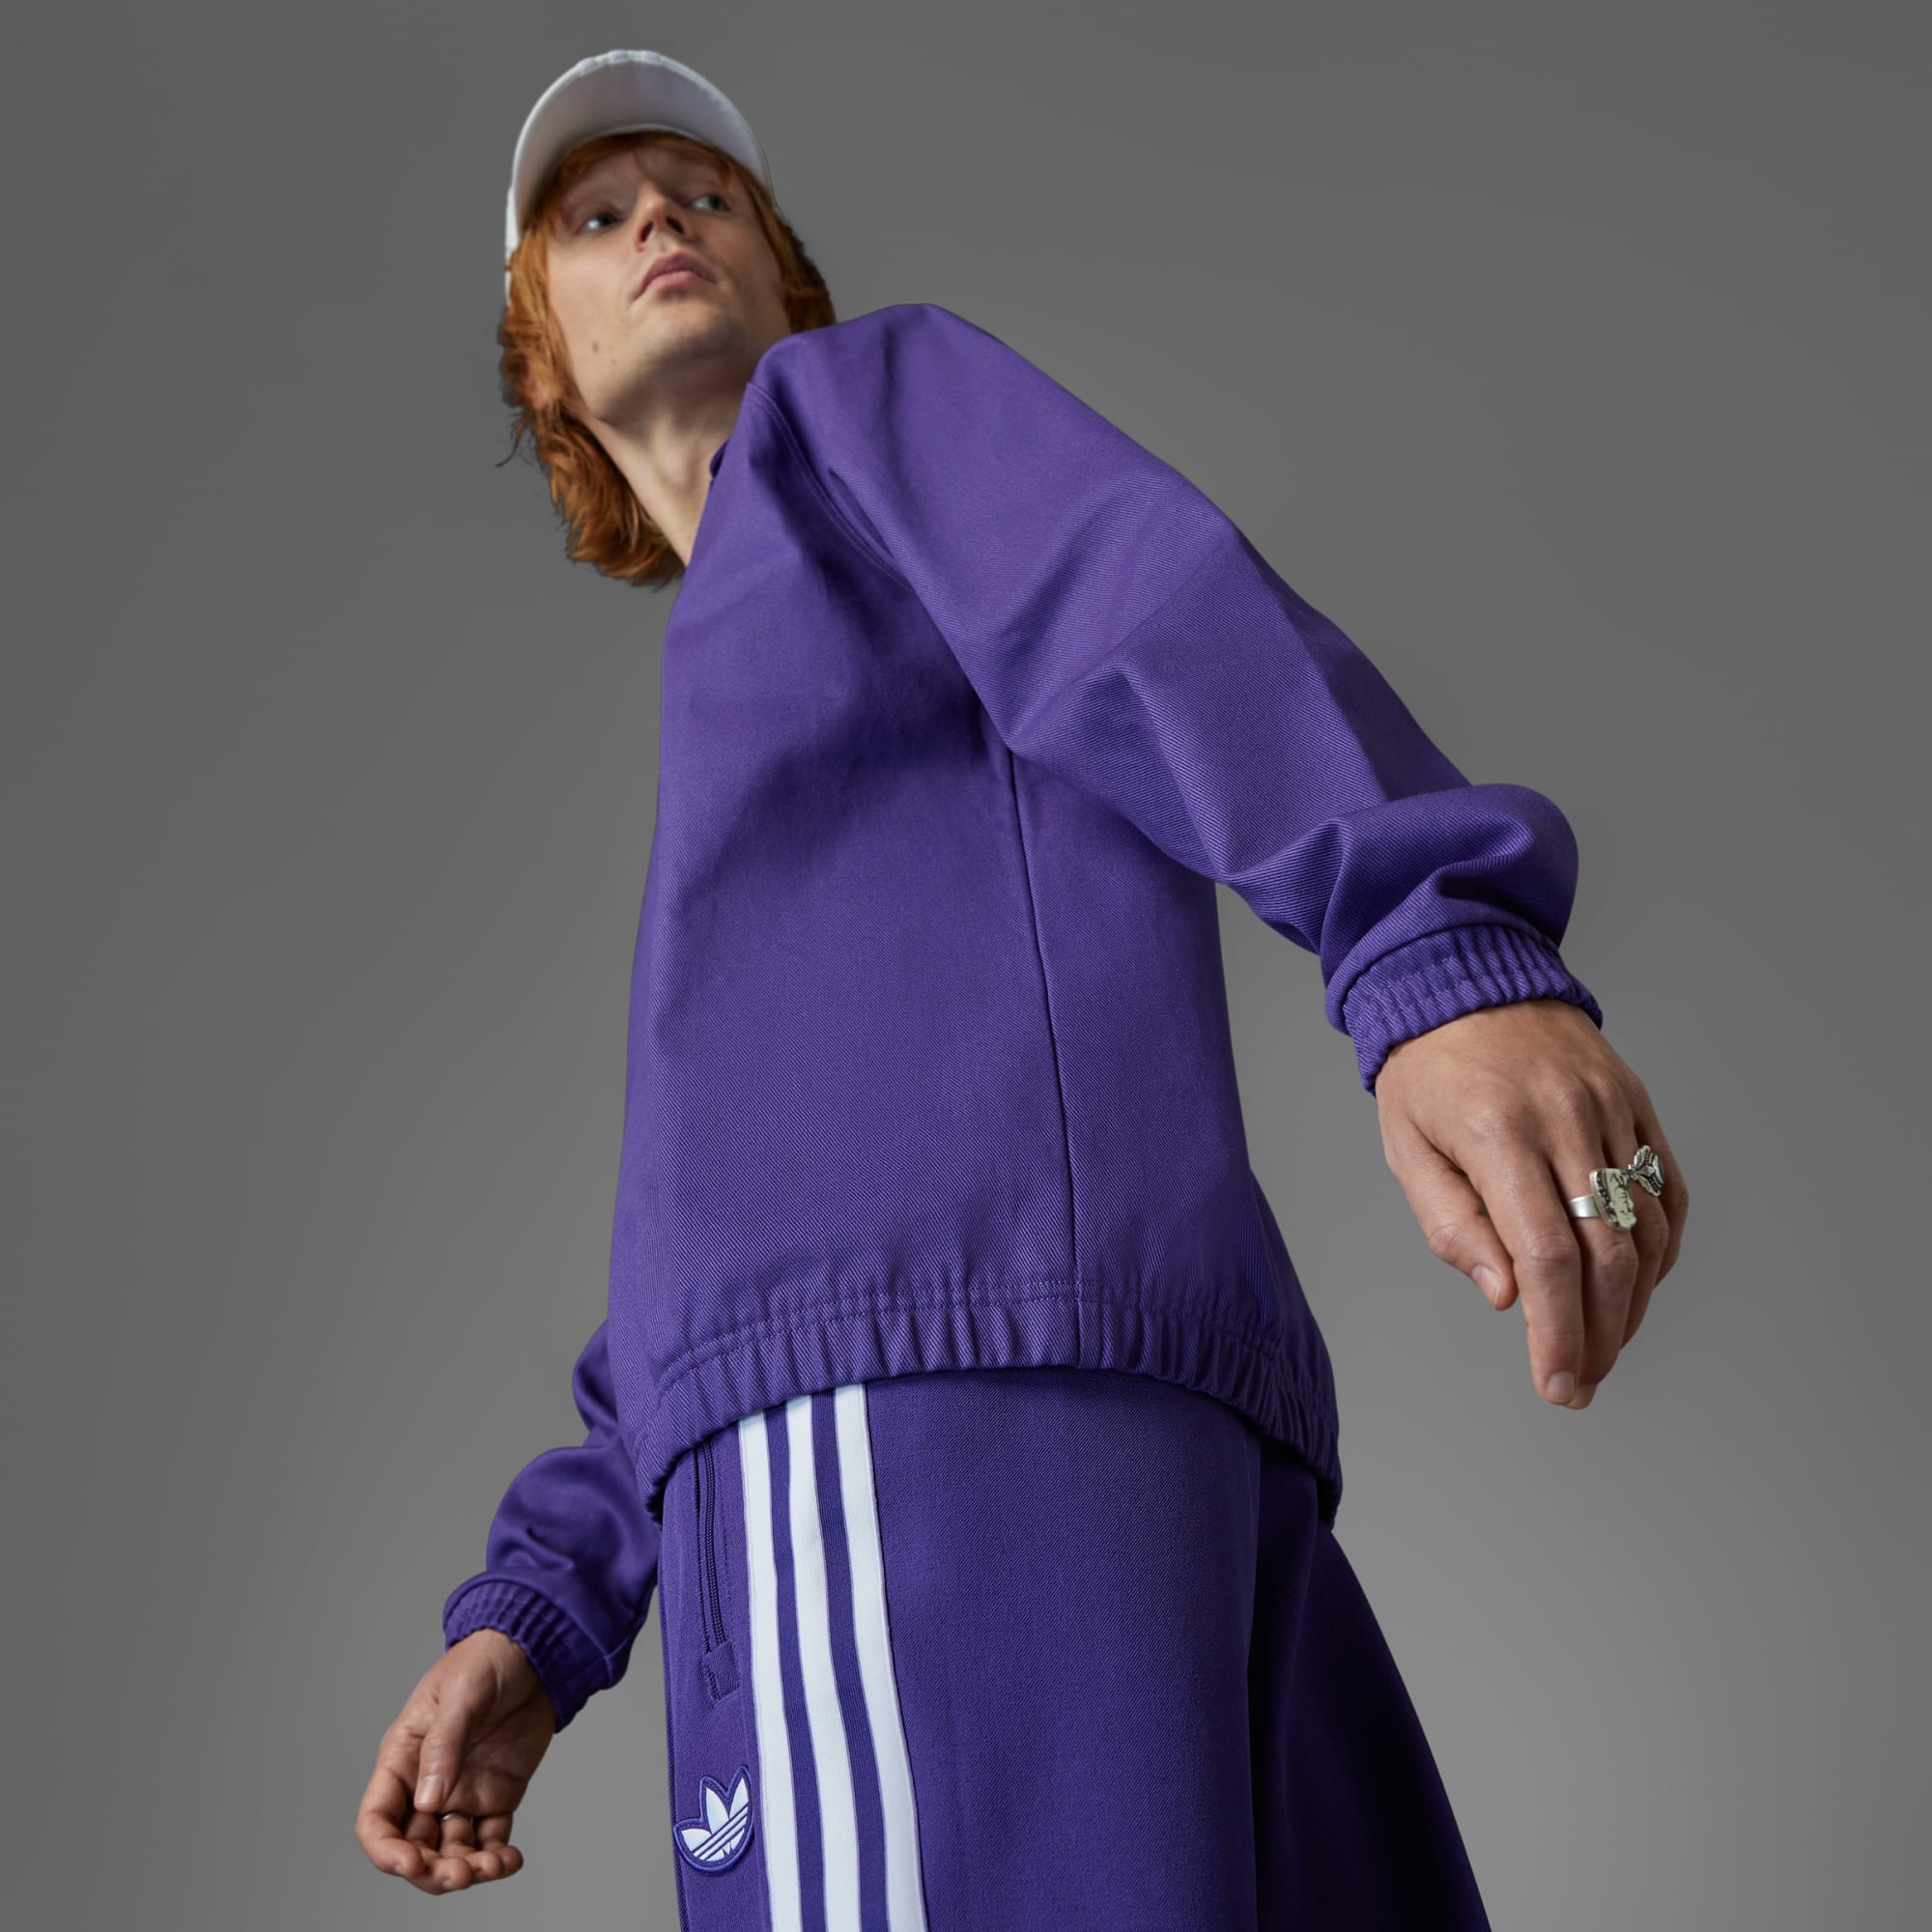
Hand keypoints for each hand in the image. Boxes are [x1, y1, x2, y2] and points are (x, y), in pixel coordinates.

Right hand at [353, 1629, 557, 1893]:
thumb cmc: (485, 1660)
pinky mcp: (496, 1795)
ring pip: (452, 1851)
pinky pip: (490, 1838)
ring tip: (494, 1866)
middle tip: (462, 1874)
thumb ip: (443, 1745)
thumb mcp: (461, 1694)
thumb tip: (427, 1800)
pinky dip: (497, 1857)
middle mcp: (426, 1784)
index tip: (412, 1863)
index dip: (386, 1851)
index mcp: (402, 1759)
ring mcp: (462, 1793)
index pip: (377, 1820)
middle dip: (432, 1871)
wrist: (533, 1651)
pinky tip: (511, 1860)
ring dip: (467, 1869)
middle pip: (414, 1847)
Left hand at [1372, 996, 1686, 1408]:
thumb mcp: (1408, 1150)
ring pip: (1647, 1228)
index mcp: (1498, 1134)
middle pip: (1607, 1252)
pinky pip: (1666, 1190)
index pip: (1547, 1255)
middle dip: (1600, 1335)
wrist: (1464, 979)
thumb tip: (1506, 1297)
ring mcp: (1609, 1107)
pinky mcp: (1636, 1102)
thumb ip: (1454, 1226)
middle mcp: (1564, 1119)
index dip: (1559, 1331)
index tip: (1559, 1385)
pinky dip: (1661, 1249)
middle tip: (1581, 1381)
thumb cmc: (1426, 1075)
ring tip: (1604, 1345)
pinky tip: (1635, 1287)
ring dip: (1634, 1303)